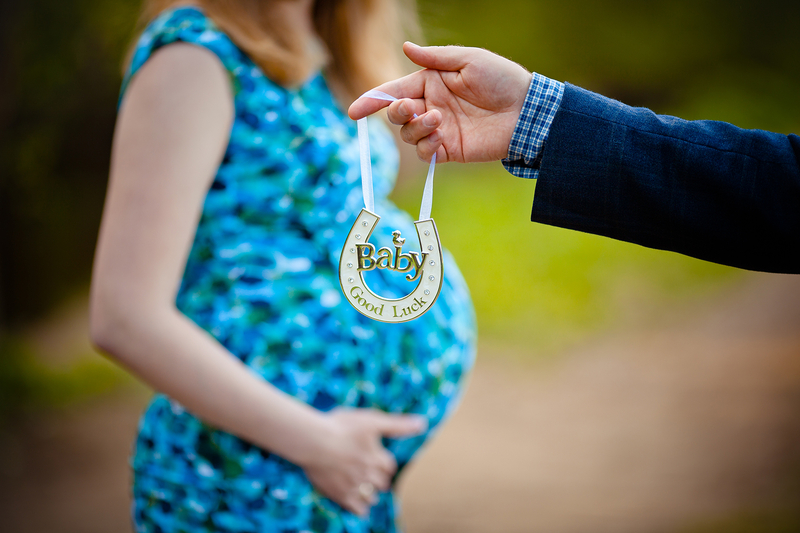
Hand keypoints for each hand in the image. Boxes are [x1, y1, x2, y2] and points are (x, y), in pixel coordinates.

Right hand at [301, 408, 426, 515]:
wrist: (313, 441)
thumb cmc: (341, 427)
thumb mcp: (372, 420)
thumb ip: (398, 425)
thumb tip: (423, 424)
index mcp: (379, 458)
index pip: (389, 467)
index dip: (383, 462)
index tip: (376, 458)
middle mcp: (371, 475)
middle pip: (382, 483)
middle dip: (378, 478)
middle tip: (368, 472)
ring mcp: (356, 487)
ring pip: (371, 497)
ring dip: (369, 493)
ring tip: (361, 485)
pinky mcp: (341, 496)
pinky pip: (358, 510)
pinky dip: (360, 507)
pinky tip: (354, 500)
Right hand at [348, 42, 531, 162]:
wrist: (527, 112)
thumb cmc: (502, 79)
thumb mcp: (469, 60)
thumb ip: (435, 58)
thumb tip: (405, 48)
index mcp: (431, 82)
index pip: (394, 91)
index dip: (372, 100)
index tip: (354, 112)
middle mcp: (431, 106)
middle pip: (397, 115)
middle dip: (398, 112)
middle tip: (417, 109)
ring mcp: (439, 129)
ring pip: (407, 134)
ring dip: (416, 128)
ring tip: (439, 121)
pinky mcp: (448, 149)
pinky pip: (423, 152)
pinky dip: (425, 146)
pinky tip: (440, 138)